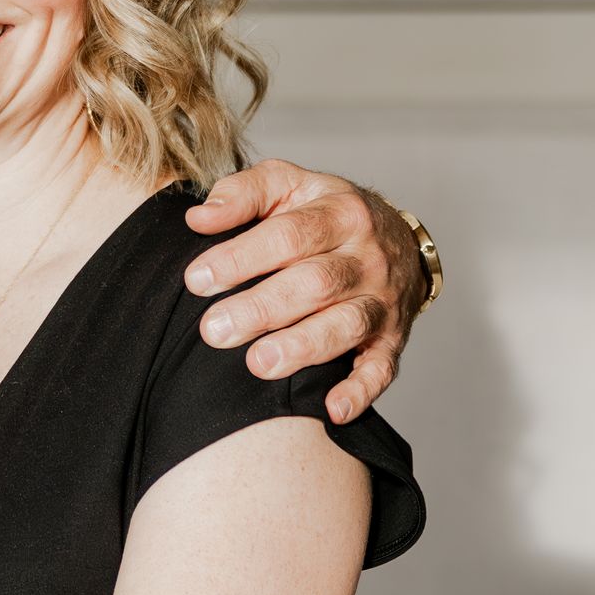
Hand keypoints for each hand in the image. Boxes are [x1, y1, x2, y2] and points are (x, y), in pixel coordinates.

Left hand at [183, 161, 426, 422]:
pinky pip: (381, 369)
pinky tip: (332, 410)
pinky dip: (361, 392)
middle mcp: (367, 257)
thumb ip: (244, 193)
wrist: (398, 239)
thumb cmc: (323, 213)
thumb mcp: (289, 185)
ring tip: (259, 363)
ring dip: (303, 347)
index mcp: (340, 212)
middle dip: (262, 309)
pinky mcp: (392, 340)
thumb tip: (198, 218)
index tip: (196, 279)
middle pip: (315, 283)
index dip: (242, 257)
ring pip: (347, 325)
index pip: (289, 235)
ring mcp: (382, 301)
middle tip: (213, 330)